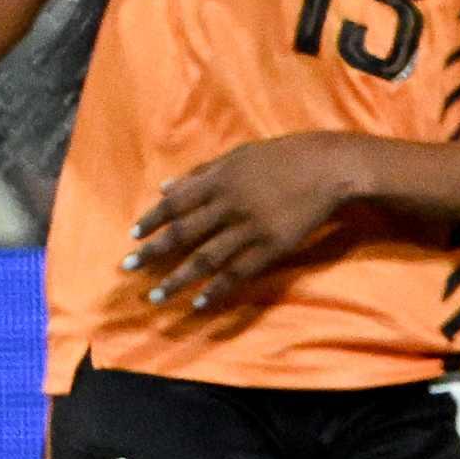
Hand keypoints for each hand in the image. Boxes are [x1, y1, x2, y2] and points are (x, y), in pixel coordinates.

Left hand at [126, 134, 367, 312]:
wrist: (330, 168)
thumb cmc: (284, 157)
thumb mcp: (239, 155)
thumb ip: (201, 173)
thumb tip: (164, 187)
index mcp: (219, 180)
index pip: (175, 203)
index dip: (152, 220)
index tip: (132, 237)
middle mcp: (228, 205)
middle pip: (183, 234)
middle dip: (153, 253)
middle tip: (129, 268)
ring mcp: (250, 228)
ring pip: (206, 259)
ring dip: (178, 280)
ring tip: (157, 297)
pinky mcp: (271, 247)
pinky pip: (238, 273)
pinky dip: (217, 290)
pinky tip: (200, 303)